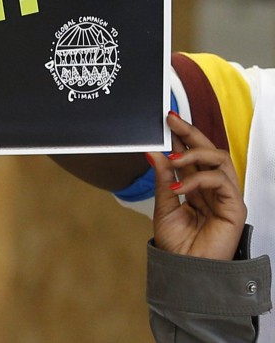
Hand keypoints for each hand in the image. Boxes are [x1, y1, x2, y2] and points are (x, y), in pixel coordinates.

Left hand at [149, 112, 245, 259]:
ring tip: (172, 160)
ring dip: (193, 154)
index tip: (167, 119)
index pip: (193, 154)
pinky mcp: (235, 206)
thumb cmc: (177, 244)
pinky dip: (197, 179)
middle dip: (190, 132)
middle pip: (209, 150)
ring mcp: (225, 195)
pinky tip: (179, 187)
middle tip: (172, 120)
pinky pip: (220, 181)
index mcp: (196, 186)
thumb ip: (163, 179)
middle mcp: (213, 187)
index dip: (182, 136)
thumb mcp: (164, 205)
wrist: (184, 270)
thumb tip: (153, 153)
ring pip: (219, 159)